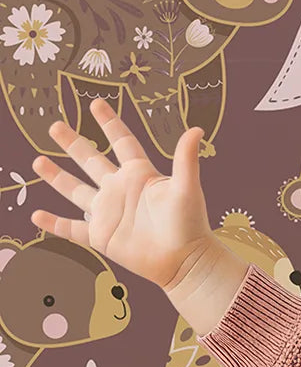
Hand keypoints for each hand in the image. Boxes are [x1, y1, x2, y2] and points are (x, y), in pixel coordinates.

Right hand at [28, 98, 216, 291]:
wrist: (185, 262)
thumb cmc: (190, 224)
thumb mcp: (186, 188)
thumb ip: (185, 159)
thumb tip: (197, 129)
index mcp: (139, 175)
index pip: (122, 142)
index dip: (110, 123)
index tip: (96, 104)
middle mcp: (120, 190)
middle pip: (91, 161)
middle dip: (73, 143)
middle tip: (54, 126)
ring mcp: (109, 213)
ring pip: (76, 191)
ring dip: (57, 177)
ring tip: (38, 161)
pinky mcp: (102, 237)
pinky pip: (72, 229)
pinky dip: (54, 224)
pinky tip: (37, 215)